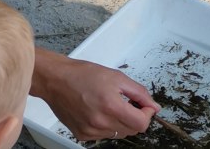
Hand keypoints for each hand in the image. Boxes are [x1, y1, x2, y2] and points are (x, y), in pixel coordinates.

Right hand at [33, 51, 158, 140]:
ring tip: (109, 105)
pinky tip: (98, 111)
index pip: (141, 124)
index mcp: (111, 106)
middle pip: (132, 130)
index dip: (147, 114)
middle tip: (126, 102)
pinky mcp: (82, 135)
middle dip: (134, 117)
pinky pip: (103, 135)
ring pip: (118, 133)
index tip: (144, 106)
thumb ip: (139, 93)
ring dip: (120, 122)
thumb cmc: (83, 75)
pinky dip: (106, 125)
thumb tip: (153, 106)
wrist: (56, 80)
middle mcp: (101, 122)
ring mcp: (91, 131)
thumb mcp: (117, 77)